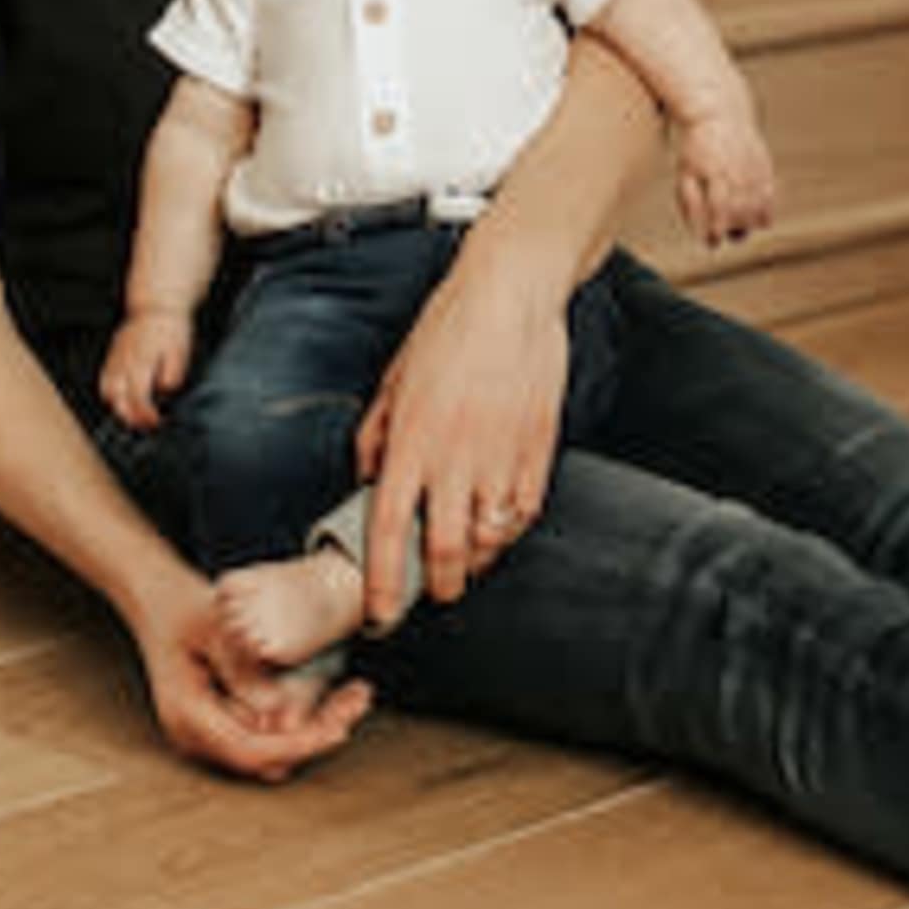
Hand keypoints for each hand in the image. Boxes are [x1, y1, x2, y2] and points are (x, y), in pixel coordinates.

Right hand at [100, 311, 192, 429]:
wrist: (156, 306)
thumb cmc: (170, 328)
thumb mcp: (181, 350)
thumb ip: (173, 373)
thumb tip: (166, 389)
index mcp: (141, 359)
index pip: (138, 395)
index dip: (145, 414)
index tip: (155, 421)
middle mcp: (124, 360)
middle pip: (117, 398)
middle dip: (129, 417)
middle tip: (145, 424)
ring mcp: (115, 358)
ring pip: (107, 391)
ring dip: (119, 408)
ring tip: (134, 416)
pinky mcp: (111, 356)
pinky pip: (104, 381)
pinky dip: (111, 395)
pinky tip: (122, 400)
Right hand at [132, 576, 369, 781]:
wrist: (156, 599)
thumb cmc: (182, 606)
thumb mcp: (212, 626)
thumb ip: (240, 666)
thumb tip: (275, 709)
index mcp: (187, 715)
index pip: (249, 750)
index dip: (298, 745)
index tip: (339, 728)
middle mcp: (195, 736)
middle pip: (266, 758)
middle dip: (317, 735)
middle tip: (360, 699)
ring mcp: (207, 734)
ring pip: (270, 750)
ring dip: (314, 727)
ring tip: (356, 694)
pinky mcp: (221, 723)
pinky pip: (266, 734)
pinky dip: (300, 718)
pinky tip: (330, 694)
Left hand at [353, 262, 567, 620]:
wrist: (510, 295)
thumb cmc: (447, 329)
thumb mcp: (394, 380)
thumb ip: (377, 435)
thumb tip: (370, 479)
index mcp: (409, 442)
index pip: (388, 531)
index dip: (383, 583)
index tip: (380, 613)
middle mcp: (453, 459)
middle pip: (444, 552)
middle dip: (437, 587)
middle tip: (433, 594)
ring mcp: (500, 458)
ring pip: (489, 541)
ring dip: (476, 563)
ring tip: (468, 562)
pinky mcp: (538, 451)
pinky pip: (524, 512)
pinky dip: (510, 530)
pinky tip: (501, 526)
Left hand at [674, 110, 777, 249]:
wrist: (720, 114)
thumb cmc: (696, 148)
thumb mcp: (685, 173)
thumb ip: (689, 202)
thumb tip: (696, 232)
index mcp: (713, 172)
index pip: (719, 209)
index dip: (716, 230)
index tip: (712, 243)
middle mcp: (737, 171)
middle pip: (741, 211)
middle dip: (735, 230)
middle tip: (727, 236)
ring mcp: (754, 168)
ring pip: (759, 205)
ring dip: (751, 223)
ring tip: (741, 228)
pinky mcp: (765, 165)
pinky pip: (770, 194)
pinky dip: (767, 210)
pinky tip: (761, 220)